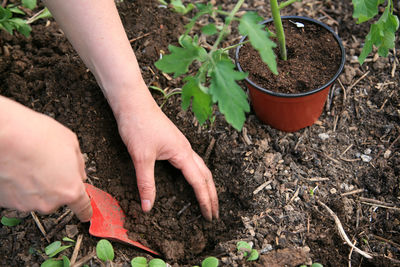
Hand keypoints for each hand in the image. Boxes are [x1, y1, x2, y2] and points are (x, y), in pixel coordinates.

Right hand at [0, 96, 91, 221]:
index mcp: (70, 189)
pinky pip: (20, 195)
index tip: (86, 213)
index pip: (83, 208)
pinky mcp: (7, 202)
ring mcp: (26, 204)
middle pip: (59, 198)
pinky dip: (20, 185)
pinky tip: (19, 168)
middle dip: (57, 184)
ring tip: (31, 162)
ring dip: (37, 184)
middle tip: (49, 165)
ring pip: (38, 197)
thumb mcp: (70, 143)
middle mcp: (49, 202)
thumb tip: (79, 173)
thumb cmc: (33, 136)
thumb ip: (79, 164)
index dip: (86, 210)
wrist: (1, 136)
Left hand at [112, 89, 218, 220]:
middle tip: (215, 212)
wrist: (132, 103)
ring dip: (206, 184)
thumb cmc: (139, 125)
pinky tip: (190, 177)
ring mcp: (180, 145)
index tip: (210, 216)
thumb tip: (148, 206)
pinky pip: (190, 162)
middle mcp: (185, 149)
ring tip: (208, 197)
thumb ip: (146, 183)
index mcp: (182, 153)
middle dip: (212, 194)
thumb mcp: (141, 157)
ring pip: (200, 167)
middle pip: (206, 175)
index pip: (199, 182)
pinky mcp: (173, 142)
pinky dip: (196, 174)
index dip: (205, 200)